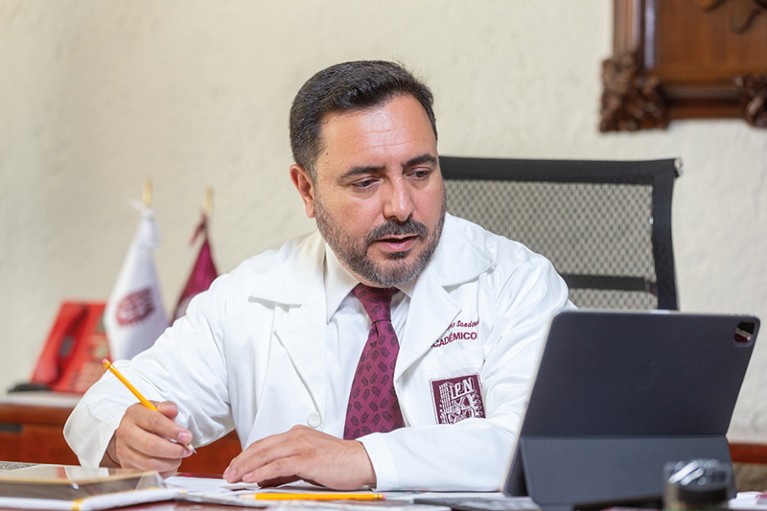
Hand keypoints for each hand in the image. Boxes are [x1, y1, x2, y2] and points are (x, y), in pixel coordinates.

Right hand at [107, 401, 193, 476]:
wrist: (131, 433)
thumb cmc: (147, 420)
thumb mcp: (157, 408)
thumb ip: (167, 407)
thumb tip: (172, 411)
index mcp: (134, 414)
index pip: (154, 422)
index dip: (173, 431)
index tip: (187, 437)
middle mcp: (125, 433)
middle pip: (151, 445)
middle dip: (173, 450)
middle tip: (186, 450)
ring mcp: (124, 452)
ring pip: (149, 463)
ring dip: (170, 463)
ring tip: (179, 458)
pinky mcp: (126, 467)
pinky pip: (147, 475)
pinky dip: (163, 472)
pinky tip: (170, 465)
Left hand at [223, 425, 375, 489]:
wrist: (362, 461)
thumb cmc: (339, 462)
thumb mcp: (309, 461)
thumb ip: (287, 467)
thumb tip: (265, 477)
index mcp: (297, 434)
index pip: (264, 443)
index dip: (247, 455)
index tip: (235, 466)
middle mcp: (297, 436)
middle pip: (260, 447)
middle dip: (241, 461)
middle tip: (227, 473)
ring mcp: (301, 445)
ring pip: (266, 454)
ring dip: (246, 466)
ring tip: (233, 477)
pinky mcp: (307, 458)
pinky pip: (278, 465)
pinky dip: (262, 471)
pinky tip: (251, 478)